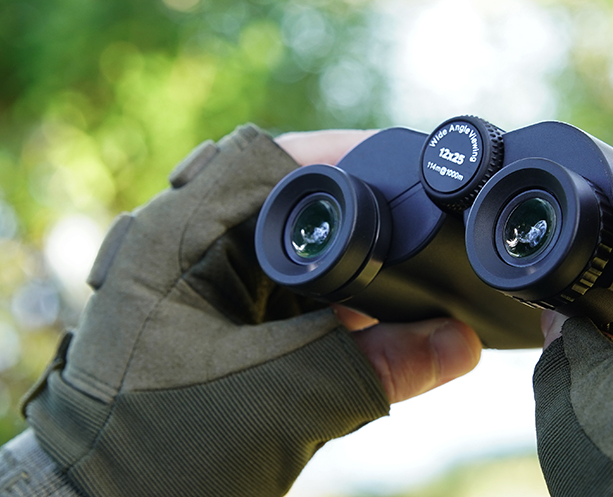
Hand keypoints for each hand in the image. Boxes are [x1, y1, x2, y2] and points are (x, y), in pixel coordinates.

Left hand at [21, 124, 479, 496]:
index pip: (268, 157)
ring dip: (346, 264)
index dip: (341, 157)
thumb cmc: (154, 454)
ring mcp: (202, 283)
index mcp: (179, 235)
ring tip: (402, 282)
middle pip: (287, 198)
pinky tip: (370, 322)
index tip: (403, 173)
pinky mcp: (218, 320)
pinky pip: (288, 290)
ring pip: (292, 247)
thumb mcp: (277, 404)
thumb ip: (374, 370)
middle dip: (354, 215)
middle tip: (414, 230)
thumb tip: (458, 343)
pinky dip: (332, 300)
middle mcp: (187, 244)